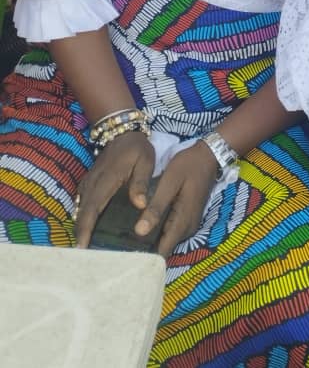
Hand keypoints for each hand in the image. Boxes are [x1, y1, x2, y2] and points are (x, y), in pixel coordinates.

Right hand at [74, 130, 154, 247]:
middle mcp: (91, 186)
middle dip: (81, 237)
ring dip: (83, 231)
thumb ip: (141, 183)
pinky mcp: (89, 186)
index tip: (81, 249)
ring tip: (91, 254)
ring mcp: (87, 185)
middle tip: (87, 261)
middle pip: (81, 216)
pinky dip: (86, 221)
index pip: (90, 210)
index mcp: (104, 182)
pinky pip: (84, 207)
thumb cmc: (136, 148)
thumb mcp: (144, 161)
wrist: (121, 131)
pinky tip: (95, 235)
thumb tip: (139, 204)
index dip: (85, 230)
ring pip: (81, 213)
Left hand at [134, 140, 218, 257]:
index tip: (124, 259)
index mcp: (183, 221)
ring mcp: (189, 223)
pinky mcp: (188, 218)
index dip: (145, 259)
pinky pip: (170, 231)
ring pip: (167, 240)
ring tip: (125, 239)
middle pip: (164, 248)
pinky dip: (157, 232)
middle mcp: (188, 228)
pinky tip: (142, 224)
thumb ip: (156, 207)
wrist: (209, 155)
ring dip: (150, 241)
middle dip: (144, 250)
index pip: (163, 252)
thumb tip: (139, 232)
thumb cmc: (188, 166)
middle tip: (119, 248)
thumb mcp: (170, 183)